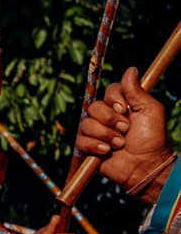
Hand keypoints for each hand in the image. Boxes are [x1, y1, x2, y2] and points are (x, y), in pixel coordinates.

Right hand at [76, 68, 176, 199]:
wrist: (145, 165)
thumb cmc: (152, 138)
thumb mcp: (149, 110)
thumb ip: (136, 91)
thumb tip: (130, 69)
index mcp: (122, 106)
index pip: (109, 91)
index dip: (114, 100)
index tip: (124, 109)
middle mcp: (107, 117)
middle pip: (94, 107)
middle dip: (110, 120)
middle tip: (125, 129)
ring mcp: (97, 132)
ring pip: (86, 124)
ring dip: (105, 135)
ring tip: (119, 144)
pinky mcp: (88, 147)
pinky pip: (81, 140)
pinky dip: (95, 146)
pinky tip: (107, 152)